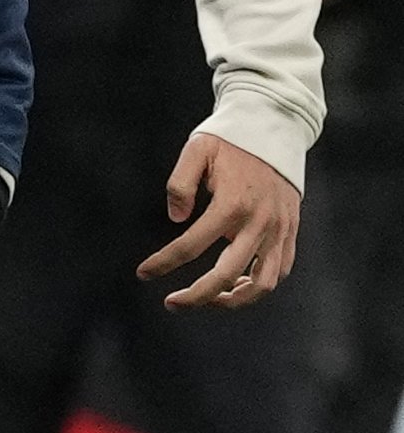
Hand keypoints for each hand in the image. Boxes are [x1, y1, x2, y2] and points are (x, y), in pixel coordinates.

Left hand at [141, 130, 301, 307]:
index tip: (143, 273)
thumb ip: (180, 183)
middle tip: (171, 303)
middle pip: (226, 276)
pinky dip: (259, 285)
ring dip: (234, 300)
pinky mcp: (291, 232)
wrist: (276, 128)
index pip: (190, 245)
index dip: (163, 263)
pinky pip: (280, 271)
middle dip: (196, 296)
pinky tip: (235, 283)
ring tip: (207, 299)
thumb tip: (175, 218)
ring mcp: (279, 230)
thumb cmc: (230, 140)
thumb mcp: (197, 150)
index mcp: (231, 204)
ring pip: (263, 284)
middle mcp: (259, 223)